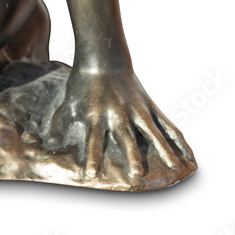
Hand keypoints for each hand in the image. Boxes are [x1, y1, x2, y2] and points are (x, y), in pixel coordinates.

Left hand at [47, 65, 195, 182]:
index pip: (93, 141)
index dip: (92, 159)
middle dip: (131, 156)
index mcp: (96, 115)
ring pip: (152, 132)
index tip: (90, 176)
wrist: (103, 58)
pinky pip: (166, 125)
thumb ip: (59, 122)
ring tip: (174, 167)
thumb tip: (46, 141)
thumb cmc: (83, 82)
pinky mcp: (149, 107)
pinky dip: (178, 139)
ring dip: (162, 150)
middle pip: (125, 138)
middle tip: (137, 175)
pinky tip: (188, 154)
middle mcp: (118, 114)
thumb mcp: (69, 102)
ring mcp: (136, 110)